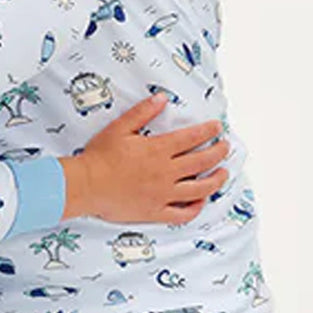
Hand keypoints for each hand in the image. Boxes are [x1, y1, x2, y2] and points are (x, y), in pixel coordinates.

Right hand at [61, 94, 229, 224]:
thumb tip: (162, 98)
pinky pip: (184, 213)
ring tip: (223, 173)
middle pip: (201, 162)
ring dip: (215, 180)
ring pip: (199, 189)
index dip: (207, 131)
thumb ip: (142, 113)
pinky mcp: (157, 211)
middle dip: (218, 153)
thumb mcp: (119, 128)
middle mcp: (165, 172)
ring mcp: (163, 194)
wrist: (87, 185)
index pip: (190, 138)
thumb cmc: (100, 155)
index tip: (217, 127)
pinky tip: (201, 200)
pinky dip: (196, 207)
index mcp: (157, 150)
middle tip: (225, 146)